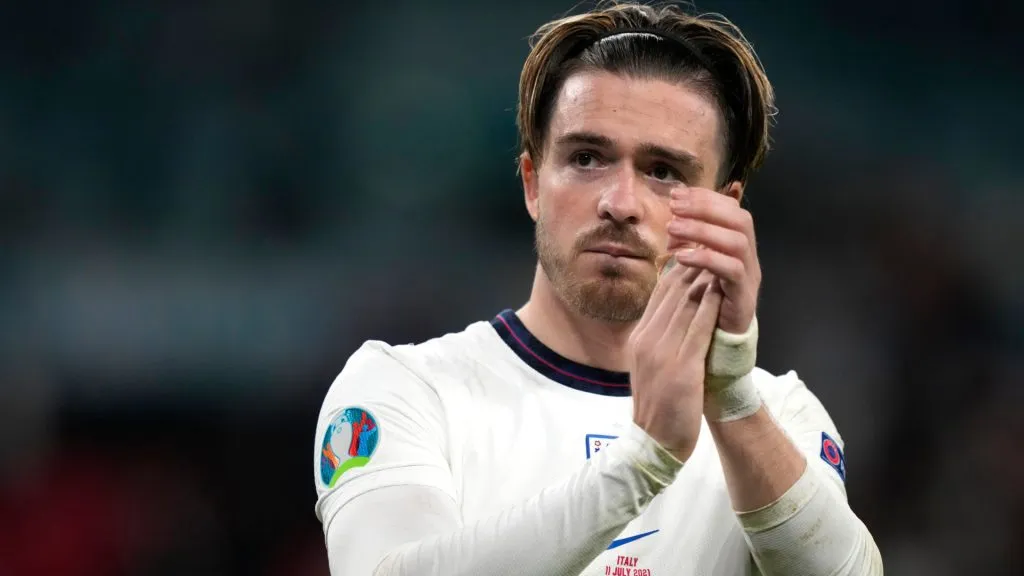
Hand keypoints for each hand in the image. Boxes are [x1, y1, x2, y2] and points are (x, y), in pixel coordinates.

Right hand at [629, 264, 723, 461]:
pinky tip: (722, 290)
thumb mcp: (648, 366)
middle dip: (693, 264)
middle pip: (671, 292)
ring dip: (703, 277)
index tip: (697, 251)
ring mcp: (663, 353)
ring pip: (684, 304)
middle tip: (711, 241)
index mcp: (640, 339)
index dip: (679, 269)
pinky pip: (698, 328)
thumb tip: (673, 312)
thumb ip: (657, 337)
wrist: (652, 444)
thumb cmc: (656, 407)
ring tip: (720, 256)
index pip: (659, 294)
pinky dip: (710, 305)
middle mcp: (647, 340)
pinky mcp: (681, 368)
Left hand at [666, 187, 760, 333]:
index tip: (677, 194)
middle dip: (705, 209)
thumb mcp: (695, 264)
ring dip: (702, 230)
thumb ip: (691, 240)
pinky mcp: (744, 295)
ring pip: (736, 241)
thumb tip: (674, 210)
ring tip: (672, 229)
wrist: (718, 340)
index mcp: (738, 244)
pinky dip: (705, 258)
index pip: (731, 209)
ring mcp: (750, 275)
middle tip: (674, 208)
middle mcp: (749, 256)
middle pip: (739, 220)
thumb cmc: (703, 299)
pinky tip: (680, 256)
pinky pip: (731, 269)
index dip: (705, 198)